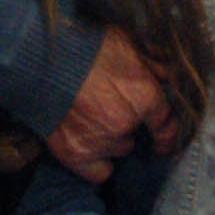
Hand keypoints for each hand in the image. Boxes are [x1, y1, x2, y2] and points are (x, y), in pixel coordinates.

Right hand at [45, 29, 177, 182]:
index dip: (168, 134)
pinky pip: (98, 172)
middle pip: (135, 136)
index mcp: (144, 96)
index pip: (167, 126)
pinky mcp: (76, 155)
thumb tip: (167, 76)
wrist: (46, 60)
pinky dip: (97, 162)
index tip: (163, 141)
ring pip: (118, 149)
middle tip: (110, 107)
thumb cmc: (88, 46)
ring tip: (93, 121)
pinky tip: (89, 145)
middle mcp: (126, 124)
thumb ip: (151, 63)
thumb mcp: (128, 43)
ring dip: (111, 139)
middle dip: (127, 124)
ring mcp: (101, 142)